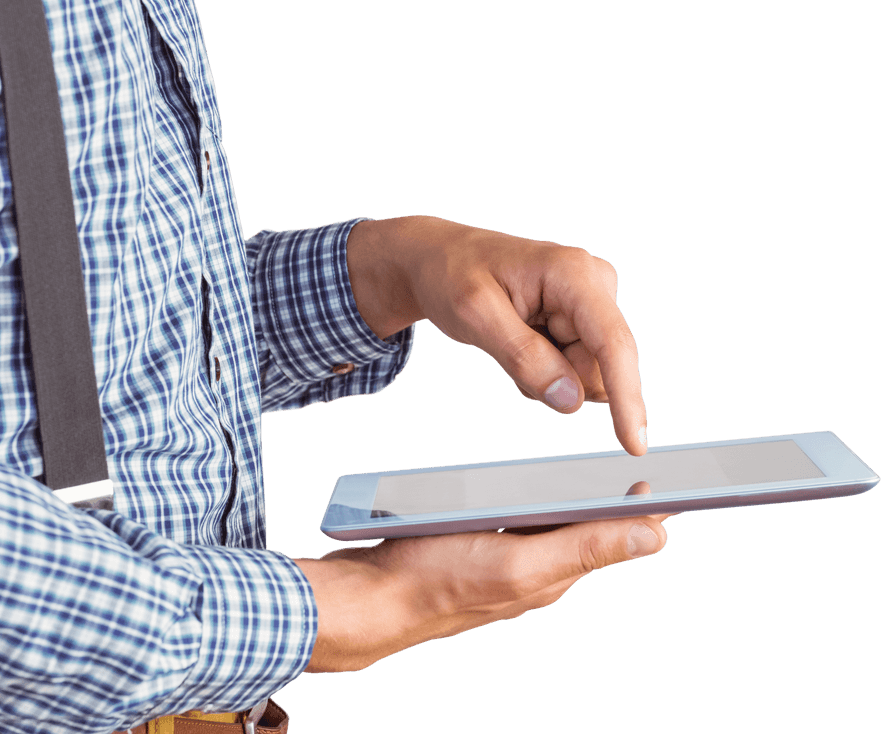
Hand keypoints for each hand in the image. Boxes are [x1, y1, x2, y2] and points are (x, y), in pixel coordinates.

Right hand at [295, 503, 672, 671]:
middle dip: (619, 499)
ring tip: (601, 474)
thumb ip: (584, 547)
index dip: (654, 509)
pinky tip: (532, 487)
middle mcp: (539, 569)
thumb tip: (654, 535)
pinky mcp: (482, 550)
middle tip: (648, 464)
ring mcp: (510, 560)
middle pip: (591, 527)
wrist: (372, 596)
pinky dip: (536, 503)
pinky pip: (522, 523)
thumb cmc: (435, 579)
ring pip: (556, 523)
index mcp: (557, 571)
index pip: (621, 536)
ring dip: (577, 500)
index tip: (687, 478)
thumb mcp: (518, 562)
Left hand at [347, 216, 647, 454]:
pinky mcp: (580, 323)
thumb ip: (523, 357)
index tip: (634, 444)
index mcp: (573, 273)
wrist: (439, 261)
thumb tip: (571, 399)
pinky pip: (572, 372)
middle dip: (554, 378)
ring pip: (585, 376)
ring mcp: (588, 306)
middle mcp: (592, 286)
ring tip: (508, 340)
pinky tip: (517, 343)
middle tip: (505, 344)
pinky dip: (541, 372)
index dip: (627, 397)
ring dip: (545, 376)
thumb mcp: (474, 314)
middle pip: (597, 368)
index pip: (613, 343)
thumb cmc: (452, 274)